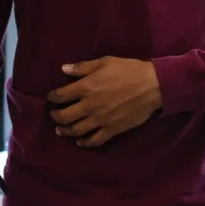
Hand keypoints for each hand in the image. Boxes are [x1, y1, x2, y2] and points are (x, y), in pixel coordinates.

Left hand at [45, 57, 162, 148]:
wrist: (153, 86)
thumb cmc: (129, 70)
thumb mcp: (105, 62)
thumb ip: (83, 67)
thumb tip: (63, 69)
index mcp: (86, 87)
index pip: (61, 95)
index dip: (52, 97)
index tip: (51, 98)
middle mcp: (89, 106)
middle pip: (64, 116)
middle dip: (55, 116)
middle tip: (53, 115)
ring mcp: (100, 120)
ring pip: (76, 131)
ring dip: (64, 131)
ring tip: (60, 130)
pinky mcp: (112, 130)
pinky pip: (94, 140)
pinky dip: (84, 143)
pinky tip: (80, 142)